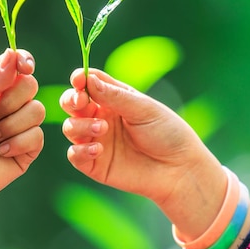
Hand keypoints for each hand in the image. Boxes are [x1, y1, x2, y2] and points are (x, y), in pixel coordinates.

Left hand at [0, 49, 44, 208]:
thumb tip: (14, 54)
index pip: (16, 64)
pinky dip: (17, 144)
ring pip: (37, 111)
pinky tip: (0, 152)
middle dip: (10, 102)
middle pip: (31, 86)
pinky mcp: (28, 149)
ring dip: (10, 126)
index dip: (24, 62)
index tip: (24, 67)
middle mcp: (9, 103)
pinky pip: (38, 136)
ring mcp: (20, 126)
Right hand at [60, 68, 224, 236]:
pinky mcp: (94, 165)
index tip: (79, 79)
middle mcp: (101, 118)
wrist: (179, 169)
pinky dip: (80, 150)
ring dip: (80, 125)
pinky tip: (98, 149)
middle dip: (71, 100)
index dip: (80, 79)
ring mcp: (96, 141)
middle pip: (72, 104)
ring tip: (102, 129)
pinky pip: (74, 155)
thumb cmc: (166, 133)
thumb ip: (114, 96)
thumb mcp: (143, 109)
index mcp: (113, 100)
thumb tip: (87, 79)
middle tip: (81, 102)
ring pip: (70, 128)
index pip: (88, 84)